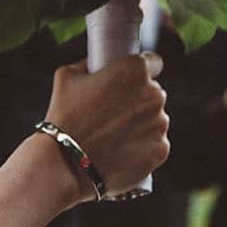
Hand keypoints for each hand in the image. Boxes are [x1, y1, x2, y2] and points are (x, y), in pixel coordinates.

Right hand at [44, 52, 169, 203]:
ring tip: (115, 135)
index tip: (131, 82)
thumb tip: (94, 63)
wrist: (66, 164)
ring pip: (156, 119)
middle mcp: (154, 94)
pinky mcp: (161, 149)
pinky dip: (144, 147)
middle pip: (153, 93)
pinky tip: (122, 152)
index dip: (141, 71)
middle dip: (139, 100)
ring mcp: (160, 123)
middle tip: (114, 113)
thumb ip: (87, 64)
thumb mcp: (67, 76)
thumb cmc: (65, 117)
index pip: (153, 63)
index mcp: (135, 70)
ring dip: (142, 124)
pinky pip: (156, 143)